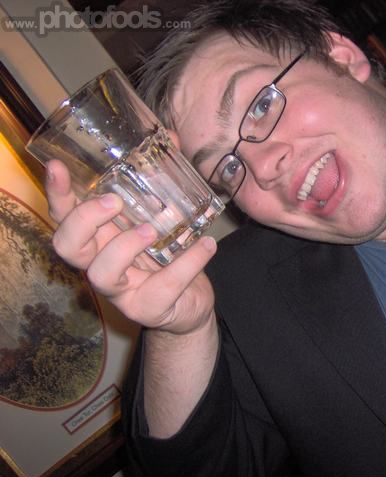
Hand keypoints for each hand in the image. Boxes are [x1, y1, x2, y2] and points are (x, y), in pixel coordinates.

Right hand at [44, 159, 217, 335]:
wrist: (191, 301)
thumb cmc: (169, 254)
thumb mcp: (163, 215)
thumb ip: (162, 180)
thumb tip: (169, 138)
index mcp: (100, 237)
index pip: (65, 215)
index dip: (58, 193)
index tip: (59, 167)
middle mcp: (101, 263)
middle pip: (68, 246)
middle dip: (84, 220)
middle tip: (114, 202)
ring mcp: (121, 290)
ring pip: (101, 274)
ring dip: (125, 246)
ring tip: (153, 229)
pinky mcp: (148, 308)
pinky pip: (162, 288)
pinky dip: (188, 263)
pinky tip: (206, 244)